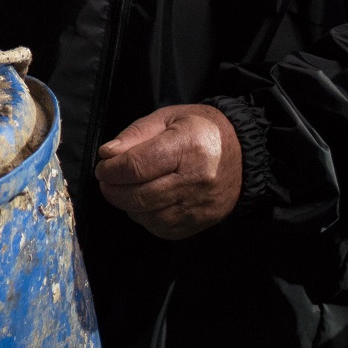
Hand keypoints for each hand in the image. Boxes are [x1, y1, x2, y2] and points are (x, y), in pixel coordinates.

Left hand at [95, 103, 240, 238]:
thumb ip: (135, 134)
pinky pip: (163, 229)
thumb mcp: (167, 118)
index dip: (111, 170)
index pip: (137, 166)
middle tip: (106, 180)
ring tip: (125, 190)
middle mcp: (196, 179)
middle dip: (113, 190)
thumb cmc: (200, 130)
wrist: (244, 152)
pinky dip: (146, 218)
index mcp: (187, 146)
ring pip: (149, 216)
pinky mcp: (202, 222)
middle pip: (140, 195)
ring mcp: (200, 204)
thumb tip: (107, 155)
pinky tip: (144, 203)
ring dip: (128, 205)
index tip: (103, 166)